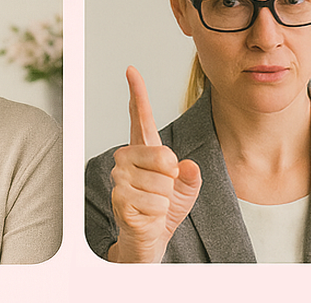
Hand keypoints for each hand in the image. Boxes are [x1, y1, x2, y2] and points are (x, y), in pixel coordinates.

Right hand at [106, 66, 202, 262]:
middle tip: (164, 191)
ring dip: (166, 199)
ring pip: (161, 182)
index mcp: (143, 150)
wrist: (150, 240)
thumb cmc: (165, 210)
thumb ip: (191, 173)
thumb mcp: (188, 188)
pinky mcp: (119, 198)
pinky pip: (155, 201)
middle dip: (172, 177)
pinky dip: (160, 213)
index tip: (131, 70)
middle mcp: (126, 159)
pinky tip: (150, 215)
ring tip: (155, 205)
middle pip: (162, 155)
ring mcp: (120, 178)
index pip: (140, 118)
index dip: (137, 94)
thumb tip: (186, 166)